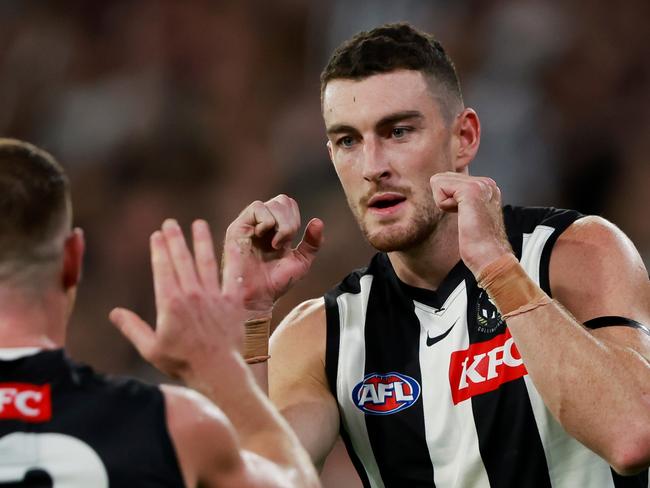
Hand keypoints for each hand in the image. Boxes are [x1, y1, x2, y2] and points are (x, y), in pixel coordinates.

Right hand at [109, 219, 245, 384]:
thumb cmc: (183, 364)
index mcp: (170, 304)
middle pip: (182, 260)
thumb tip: (114, 313)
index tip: (157, 235)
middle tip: (170, 223)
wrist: (218, 372)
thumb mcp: (151, 349)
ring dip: (201, 241)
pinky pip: (233, 275)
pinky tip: (234, 243)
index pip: (162, 269)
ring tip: (198, 224)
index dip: (159, 249)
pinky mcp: (233, 302)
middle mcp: (192, 294)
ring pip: (206, 262)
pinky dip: (234, 259)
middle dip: (175, 239)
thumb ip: (132, 328)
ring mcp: (214, 296)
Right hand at [221, 194, 323, 316]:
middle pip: (282, 201)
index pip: (289, 205)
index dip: (295, 218)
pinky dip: (267, 221)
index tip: (291, 241)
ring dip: (281, 224)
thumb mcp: (302, 261)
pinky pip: (256, 208)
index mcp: (275, 228)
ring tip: (275, 244)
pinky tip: (264, 238)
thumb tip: (318, 221)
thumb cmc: (276, 282)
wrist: (258, 297)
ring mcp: (250, 224)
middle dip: (290, 222)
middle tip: (284, 243)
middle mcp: (262, 223)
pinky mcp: (238, 227)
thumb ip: (312, 242)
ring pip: (272, 204)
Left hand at [430, 172, 511, 275]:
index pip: (449, 179)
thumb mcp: (467, 214)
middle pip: (442, 178)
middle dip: (444, 200)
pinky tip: (461, 215)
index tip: (466, 216)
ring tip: (464, 216)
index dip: (448, 201)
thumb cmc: (477, 243)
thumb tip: (440, 187)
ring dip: (443, 203)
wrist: (489, 256)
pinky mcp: (471, 190)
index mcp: (486, 187)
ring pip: (439, 181)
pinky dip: (443, 204)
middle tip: (464, 217)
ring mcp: (480, 184)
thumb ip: (458, 198)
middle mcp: (486, 183)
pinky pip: (439, 186)